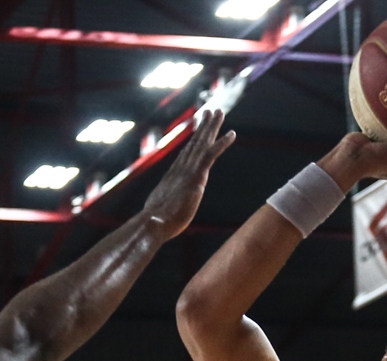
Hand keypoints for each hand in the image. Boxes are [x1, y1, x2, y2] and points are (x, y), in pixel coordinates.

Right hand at [142, 108, 236, 238]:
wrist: (154, 222)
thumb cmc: (157, 223)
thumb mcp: (163, 212)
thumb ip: (166, 208)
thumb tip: (158, 216)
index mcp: (175, 176)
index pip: (187, 154)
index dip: (194, 140)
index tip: (198, 128)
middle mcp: (182, 168)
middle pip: (195, 143)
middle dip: (203, 127)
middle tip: (210, 111)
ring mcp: (189, 171)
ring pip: (203, 143)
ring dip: (212, 127)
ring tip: (219, 112)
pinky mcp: (196, 176)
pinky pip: (211, 154)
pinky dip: (222, 143)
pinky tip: (232, 134)